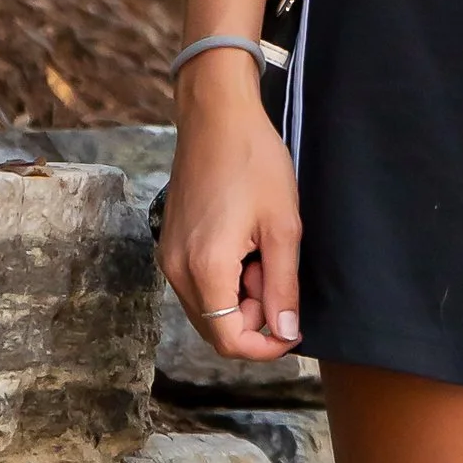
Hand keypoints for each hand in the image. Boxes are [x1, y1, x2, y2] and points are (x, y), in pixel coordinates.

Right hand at [158, 56, 304, 359]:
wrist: (216, 116)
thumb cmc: (254, 161)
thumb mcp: (283, 227)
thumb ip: (282, 286)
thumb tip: (285, 332)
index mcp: (205, 268)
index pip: (228, 340)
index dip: (265, 346)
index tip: (293, 329)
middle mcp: (177, 269)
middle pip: (214, 329)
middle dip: (252, 319)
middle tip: (278, 276)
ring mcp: (169, 256)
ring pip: (206, 307)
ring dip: (239, 299)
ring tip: (263, 256)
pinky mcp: (170, 244)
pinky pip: (197, 284)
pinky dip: (224, 281)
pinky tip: (245, 247)